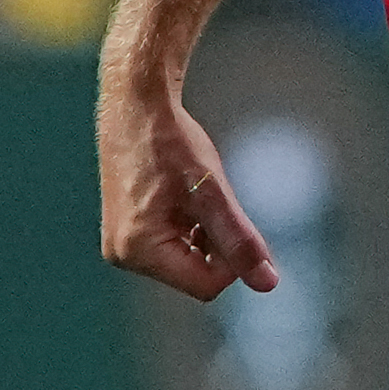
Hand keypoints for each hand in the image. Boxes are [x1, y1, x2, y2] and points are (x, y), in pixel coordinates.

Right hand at [100, 73, 281, 300]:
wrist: (136, 104)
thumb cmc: (169, 141)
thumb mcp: (212, 192)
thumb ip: (239, 241)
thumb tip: (267, 282)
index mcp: (139, 250)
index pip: (206, 285)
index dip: (231, 259)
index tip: (231, 218)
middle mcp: (123, 255)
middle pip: (194, 275)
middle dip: (214, 244)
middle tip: (209, 201)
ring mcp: (121, 245)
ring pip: (186, 261)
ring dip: (202, 234)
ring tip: (192, 193)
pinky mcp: (126, 232)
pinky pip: (171, 247)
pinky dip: (188, 228)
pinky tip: (183, 196)